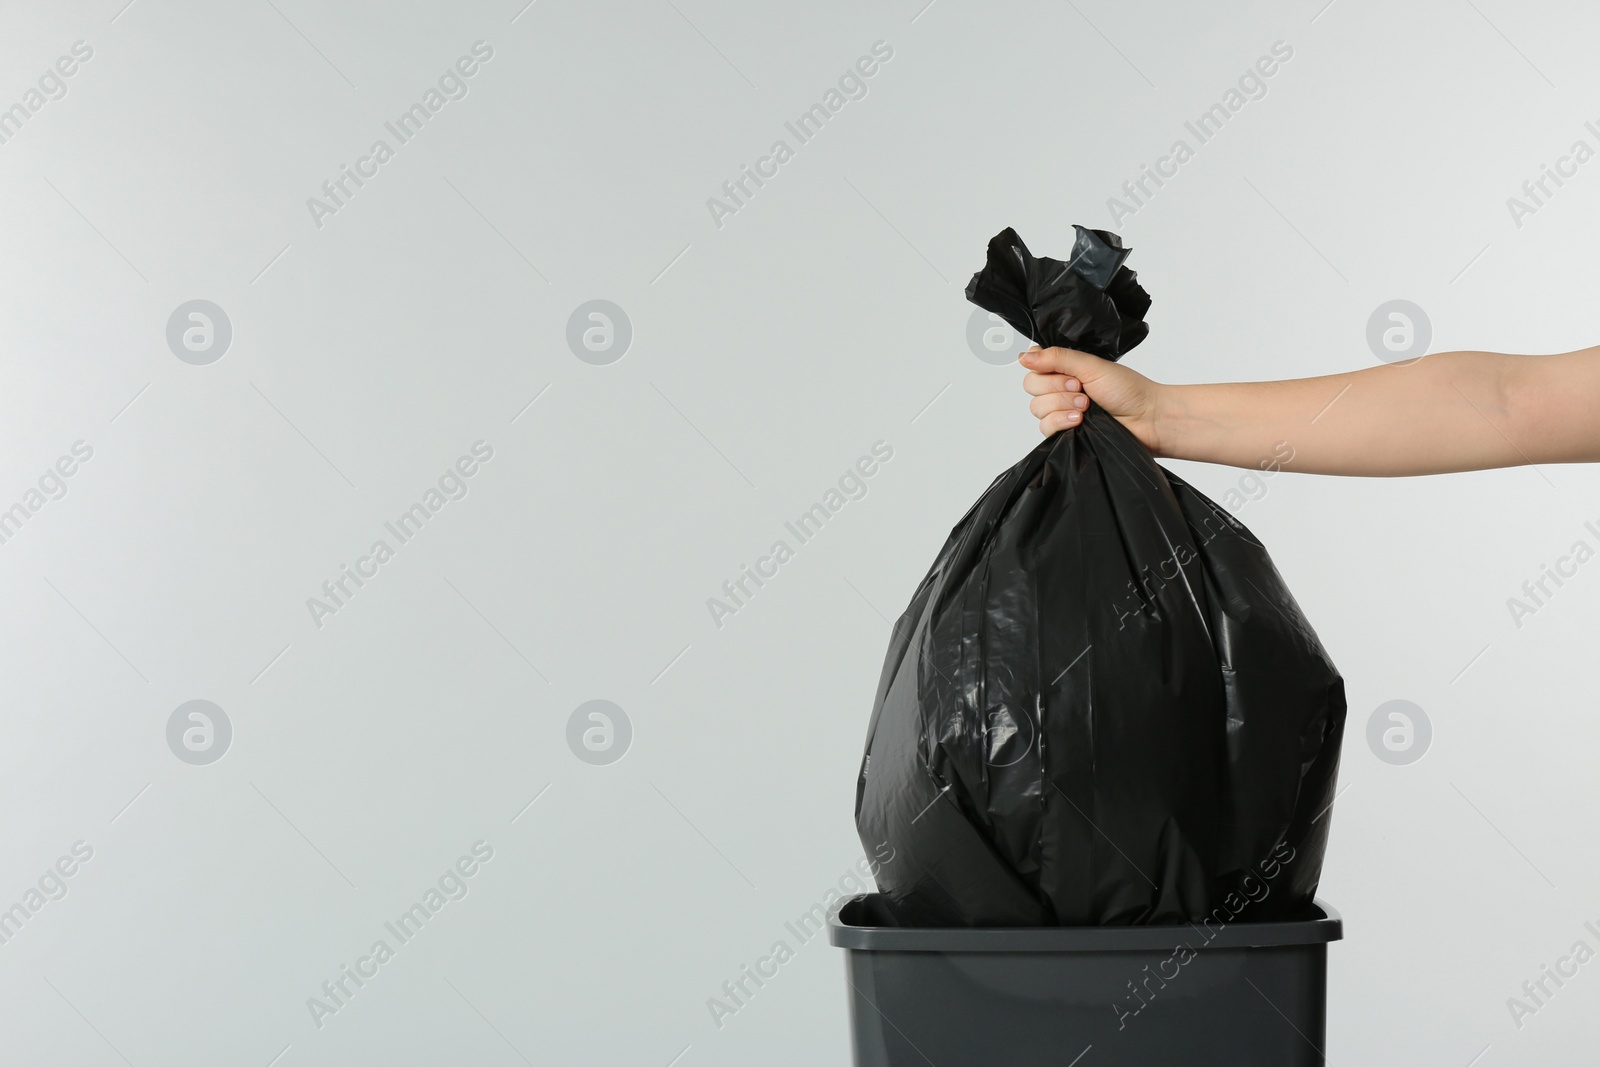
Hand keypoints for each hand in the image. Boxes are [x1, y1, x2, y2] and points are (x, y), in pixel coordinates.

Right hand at [1020, 346, 1163, 453]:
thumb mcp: (1091, 366)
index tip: (1069, 372)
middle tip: (1081, 389)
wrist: (1147, 420)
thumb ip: (1058, 358)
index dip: (1044, 368)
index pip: (1034, 364)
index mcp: (1066, 368)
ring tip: (1086, 407)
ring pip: (1037, 407)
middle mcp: (1060, 388)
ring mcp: (1061, 411)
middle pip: (1032, 386)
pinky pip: (1045, 428)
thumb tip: (1024, 357)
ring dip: (1062, 405)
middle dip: (1057, 388)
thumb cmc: (1128, 390)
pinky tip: (1080, 421)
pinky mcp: (1063, 433)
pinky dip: (1061, 422)